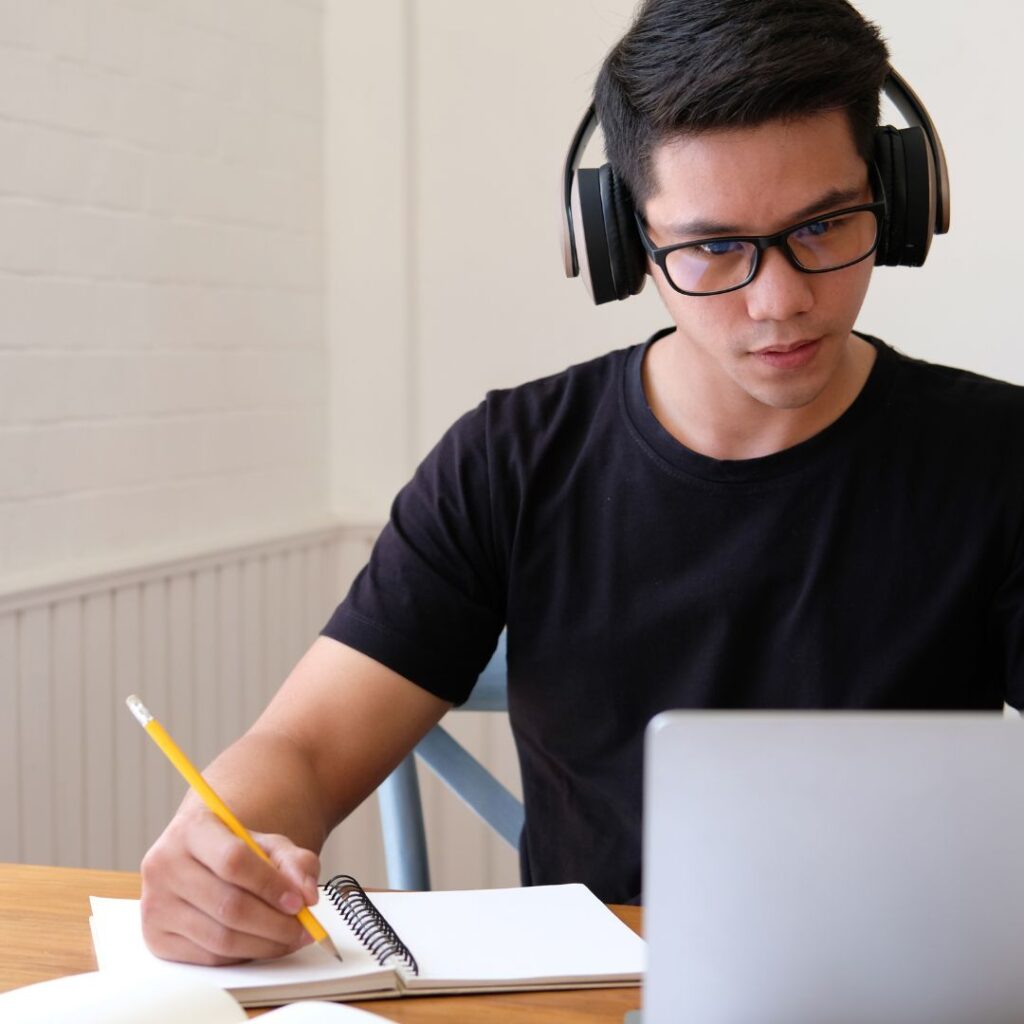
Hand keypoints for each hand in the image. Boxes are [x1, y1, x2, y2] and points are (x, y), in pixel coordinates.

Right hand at [140, 805, 321, 964]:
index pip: (234, 861)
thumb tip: (307, 895)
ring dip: (264, 945)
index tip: (299, 902)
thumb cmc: (236, 850)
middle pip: (228, 906)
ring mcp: (155, 904)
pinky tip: (261, 944)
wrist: (200, 859)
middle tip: (303, 928)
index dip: (271, 886)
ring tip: (290, 938)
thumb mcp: (269, 844)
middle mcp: (165, 865)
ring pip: (220, 938)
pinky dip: (243, 956)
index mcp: (192, 829)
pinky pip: (208, 958)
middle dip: (275, 924)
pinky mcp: (156, 937)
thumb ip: (296, 862)